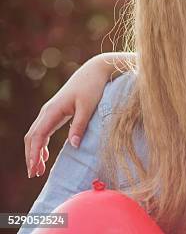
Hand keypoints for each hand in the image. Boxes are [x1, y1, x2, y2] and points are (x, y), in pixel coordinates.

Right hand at [24, 54, 115, 177]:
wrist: (95, 70)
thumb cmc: (93, 87)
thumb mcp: (88, 106)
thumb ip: (80, 125)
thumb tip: (74, 145)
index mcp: (53, 110)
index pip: (37, 136)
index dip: (34, 154)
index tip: (34, 169)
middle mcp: (48, 111)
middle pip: (32, 137)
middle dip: (31, 156)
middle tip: (34, 174)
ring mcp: (50, 111)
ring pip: (35, 134)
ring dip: (34, 151)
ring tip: (37, 169)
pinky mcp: (56, 111)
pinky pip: (43, 130)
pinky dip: (41, 144)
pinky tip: (44, 155)